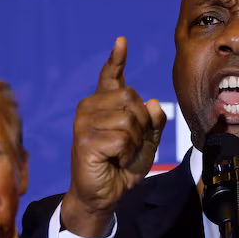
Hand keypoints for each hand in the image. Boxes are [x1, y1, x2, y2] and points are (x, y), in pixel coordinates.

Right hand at [61, 37, 166, 237]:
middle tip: (130, 146)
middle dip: (142, 125)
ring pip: (129, 119)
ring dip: (134, 142)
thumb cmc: (121, 167)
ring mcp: (84, 123)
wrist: (104, 195)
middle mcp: (89, 108)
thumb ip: (152, 122)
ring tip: (121, 154)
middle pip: (132, 99)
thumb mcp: (145, 142)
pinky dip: (127, 152)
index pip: (110, 77)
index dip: (116, 60)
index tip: (122, 41)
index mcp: (103, 105)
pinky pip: (122, 138)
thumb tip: (154, 102)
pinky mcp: (84, 140)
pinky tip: (115, 160)